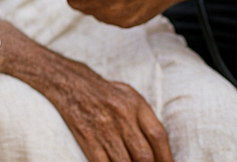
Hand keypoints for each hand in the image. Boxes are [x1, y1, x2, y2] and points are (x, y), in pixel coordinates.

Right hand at [37, 63, 173, 161]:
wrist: (69, 82)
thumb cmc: (105, 92)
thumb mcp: (130, 95)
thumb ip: (146, 118)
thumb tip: (160, 149)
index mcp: (135, 104)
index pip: (158, 136)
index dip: (167, 157)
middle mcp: (121, 115)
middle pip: (144, 154)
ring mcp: (102, 127)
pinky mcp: (86, 137)